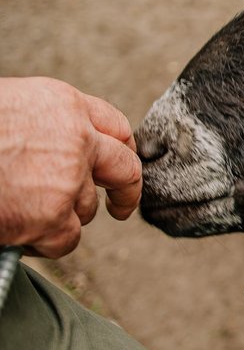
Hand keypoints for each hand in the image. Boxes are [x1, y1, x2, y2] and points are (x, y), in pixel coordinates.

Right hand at [0, 77, 141, 257]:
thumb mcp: (9, 107)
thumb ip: (44, 124)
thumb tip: (59, 145)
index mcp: (64, 104)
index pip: (115, 125)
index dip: (121, 148)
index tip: (120, 164)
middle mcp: (76, 138)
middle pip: (124, 168)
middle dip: (127, 190)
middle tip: (120, 208)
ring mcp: (67, 179)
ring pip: (87, 208)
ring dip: (62, 218)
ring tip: (22, 213)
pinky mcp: (51, 216)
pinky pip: (66, 240)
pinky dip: (46, 244)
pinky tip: (19, 236)